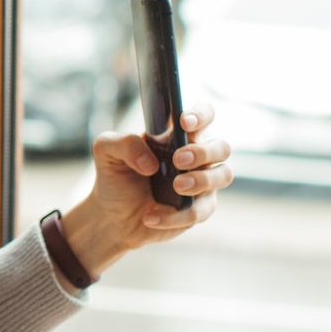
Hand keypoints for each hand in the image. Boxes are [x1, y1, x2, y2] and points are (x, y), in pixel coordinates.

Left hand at [55, 104, 232, 287]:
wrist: (111, 216)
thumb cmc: (115, 177)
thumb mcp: (106, 152)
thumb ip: (123, 144)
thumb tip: (150, 163)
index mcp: (177, 136)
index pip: (203, 116)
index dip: (200, 115)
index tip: (183, 123)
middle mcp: (196, 157)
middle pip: (222, 146)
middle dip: (203, 152)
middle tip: (178, 160)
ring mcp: (201, 184)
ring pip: (223, 175)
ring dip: (201, 180)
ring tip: (176, 186)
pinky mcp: (198, 210)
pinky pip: (200, 211)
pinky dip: (175, 216)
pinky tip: (151, 216)